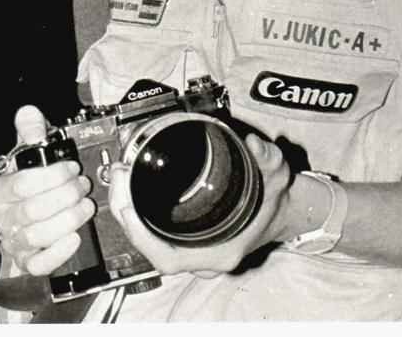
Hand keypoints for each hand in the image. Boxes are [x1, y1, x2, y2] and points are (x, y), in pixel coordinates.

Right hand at [0, 105, 94, 275]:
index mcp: (0, 191)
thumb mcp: (29, 151)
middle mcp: (5, 218)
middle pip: (33, 210)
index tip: (71, 167)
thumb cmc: (29, 178)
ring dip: (69, 218)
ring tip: (85, 204)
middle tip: (82, 184)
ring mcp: (16, 241)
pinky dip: (59, 252)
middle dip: (66, 195)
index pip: (21, 185)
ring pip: (38, 236)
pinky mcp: (29, 259)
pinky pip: (39, 264)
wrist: (27, 207)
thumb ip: (30, 130)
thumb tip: (29, 113)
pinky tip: (75, 235)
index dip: (52, 175)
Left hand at [108, 133, 291, 277]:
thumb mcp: (277, 173)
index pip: (169, 258)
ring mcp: (192, 250)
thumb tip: (254, 144)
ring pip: (148, 240)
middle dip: (127, 214)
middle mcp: (202, 256)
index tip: (128, 208)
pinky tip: (130, 187)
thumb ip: (269, 157)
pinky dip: (139, 212)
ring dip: (128, 212)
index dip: (142, 238)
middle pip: (150, 247)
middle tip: (119, 176)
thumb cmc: (275, 197)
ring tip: (119, 176)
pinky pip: (153, 233)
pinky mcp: (186, 239)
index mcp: (219, 250)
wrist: (281, 208)